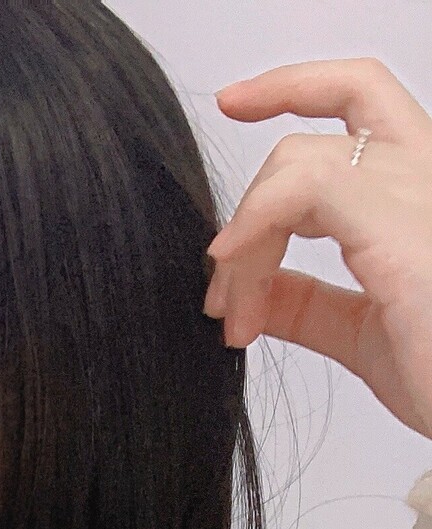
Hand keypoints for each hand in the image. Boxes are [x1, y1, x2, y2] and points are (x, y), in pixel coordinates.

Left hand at [203, 57, 431, 438]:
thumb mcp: (364, 335)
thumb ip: (310, 305)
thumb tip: (253, 293)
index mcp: (422, 195)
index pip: (361, 103)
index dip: (295, 88)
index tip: (236, 105)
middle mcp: (427, 178)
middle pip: (313, 137)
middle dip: (248, 208)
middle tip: (221, 290)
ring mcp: (419, 192)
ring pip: (296, 164)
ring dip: (245, 239)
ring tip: (235, 315)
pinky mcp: (401, 225)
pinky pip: (304, 186)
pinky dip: (254, 226)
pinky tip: (235, 273)